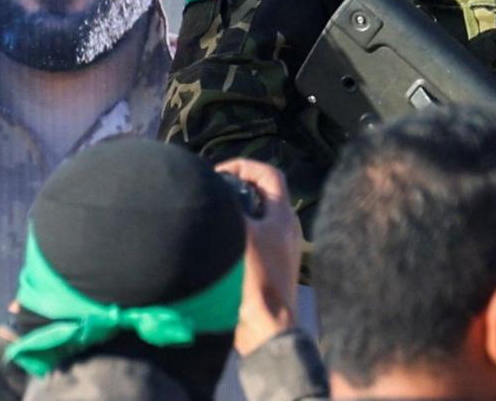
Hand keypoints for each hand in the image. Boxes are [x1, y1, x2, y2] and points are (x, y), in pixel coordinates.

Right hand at [215, 158, 301, 354]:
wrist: (267, 328)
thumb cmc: (256, 280)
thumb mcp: (238, 236)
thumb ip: (225, 210)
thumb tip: (208, 192)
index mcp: (283, 216)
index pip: (269, 173)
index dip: (243, 166)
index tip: (218, 174)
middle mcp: (287, 229)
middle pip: (263, 193)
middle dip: (236, 188)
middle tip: (212, 193)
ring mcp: (281, 249)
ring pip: (257, 216)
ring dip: (235, 212)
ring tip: (212, 216)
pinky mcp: (271, 267)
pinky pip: (253, 238)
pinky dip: (236, 233)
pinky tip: (217, 242)